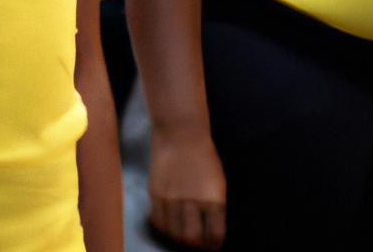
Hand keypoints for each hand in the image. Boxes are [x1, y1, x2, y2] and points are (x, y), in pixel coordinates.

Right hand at [148, 129, 226, 248]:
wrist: (180, 132)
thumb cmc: (203, 154)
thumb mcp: (217, 182)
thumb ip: (213, 206)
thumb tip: (207, 227)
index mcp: (214, 200)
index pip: (214, 235)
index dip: (213, 243)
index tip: (211, 242)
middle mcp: (192, 202)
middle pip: (192, 238)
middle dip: (195, 243)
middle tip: (195, 240)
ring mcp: (171, 197)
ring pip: (173, 232)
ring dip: (178, 236)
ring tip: (180, 232)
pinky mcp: (155, 192)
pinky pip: (157, 220)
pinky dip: (163, 226)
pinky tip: (167, 223)